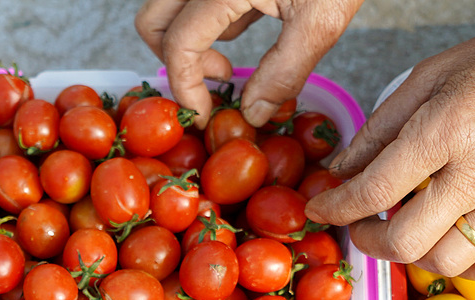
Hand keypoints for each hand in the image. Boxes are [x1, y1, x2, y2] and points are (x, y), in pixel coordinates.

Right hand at [135, 0, 362, 127]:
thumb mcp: (320, 19)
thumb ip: (285, 72)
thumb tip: (254, 114)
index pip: (178, 45)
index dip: (186, 88)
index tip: (206, 113)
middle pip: (154, 21)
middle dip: (174, 62)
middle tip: (215, 80)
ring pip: (170, 10)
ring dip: (189, 42)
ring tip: (229, 62)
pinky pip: (198, 0)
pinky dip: (209, 22)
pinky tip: (245, 30)